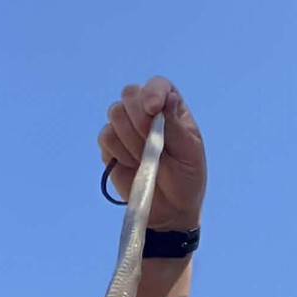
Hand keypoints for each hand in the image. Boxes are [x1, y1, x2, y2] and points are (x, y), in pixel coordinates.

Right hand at [97, 76, 205, 230]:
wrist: (170, 211)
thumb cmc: (186, 181)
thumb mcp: (190, 155)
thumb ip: (177, 127)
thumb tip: (167, 99)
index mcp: (171, 110)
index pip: (158, 85)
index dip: (153, 92)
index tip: (153, 109)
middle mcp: (146, 112)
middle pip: (130, 94)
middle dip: (141, 120)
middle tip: (154, 146)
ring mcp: (126, 127)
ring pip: (115, 113)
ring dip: (132, 140)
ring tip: (147, 160)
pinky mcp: (111, 145)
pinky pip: (106, 137)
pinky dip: (120, 153)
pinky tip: (134, 166)